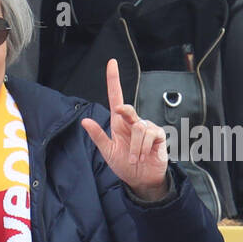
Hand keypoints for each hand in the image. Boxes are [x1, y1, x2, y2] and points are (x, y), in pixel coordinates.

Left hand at [80, 58, 168, 200]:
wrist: (141, 179)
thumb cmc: (124, 164)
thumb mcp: (107, 151)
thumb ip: (97, 136)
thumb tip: (84, 121)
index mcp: (118, 123)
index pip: (116, 97)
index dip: (114, 80)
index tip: (112, 62)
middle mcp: (132, 122)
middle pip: (127, 108)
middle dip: (124, 112)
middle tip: (120, 114)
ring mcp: (146, 127)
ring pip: (138, 127)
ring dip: (133, 147)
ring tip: (133, 159)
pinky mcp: (158, 135)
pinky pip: (149, 135)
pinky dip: (142, 148)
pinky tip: (141, 156)